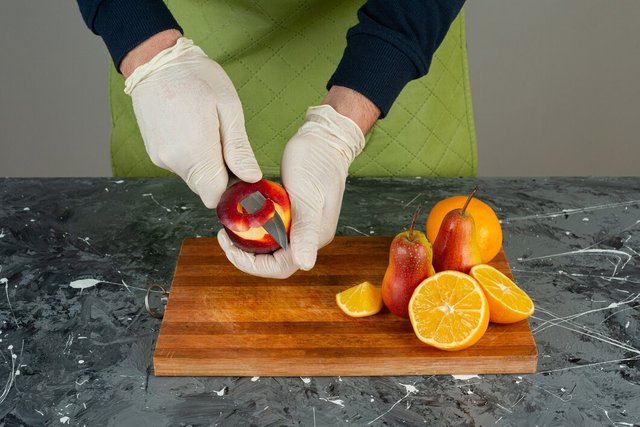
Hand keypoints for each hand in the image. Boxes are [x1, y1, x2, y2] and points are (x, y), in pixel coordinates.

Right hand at [123, 36, 260, 207]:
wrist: (156, 61)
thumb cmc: (196, 78)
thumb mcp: (229, 108)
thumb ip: (239, 149)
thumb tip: (251, 178)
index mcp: (195, 152)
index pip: (215, 196)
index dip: (232, 190)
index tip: (242, 173)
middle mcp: (174, 161)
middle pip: (205, 189)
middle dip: (221, 177)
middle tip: (228, 145)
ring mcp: (160, 158)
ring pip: (193, 178)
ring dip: (206, 165)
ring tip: (210, 132)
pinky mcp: (154, 152)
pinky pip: (180, 166)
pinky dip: (192, 157)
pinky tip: (194, 131)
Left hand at [217, 104, 365, 277]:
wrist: (324, 140)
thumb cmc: (317, 164)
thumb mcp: (307, 197)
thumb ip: (306, 232)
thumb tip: (306, 265)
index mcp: (314, 239)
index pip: (280, 267)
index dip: (252, 264)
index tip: (230, 247)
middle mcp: (308, 238)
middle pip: (273, 261)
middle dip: (245, 255)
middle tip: (223, 236)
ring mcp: (301, 226)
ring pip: (270, 247)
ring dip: (248, 243)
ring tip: (229, 228)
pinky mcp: (293, 214)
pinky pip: (271, 230)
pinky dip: (254, 228)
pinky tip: (242, 216)